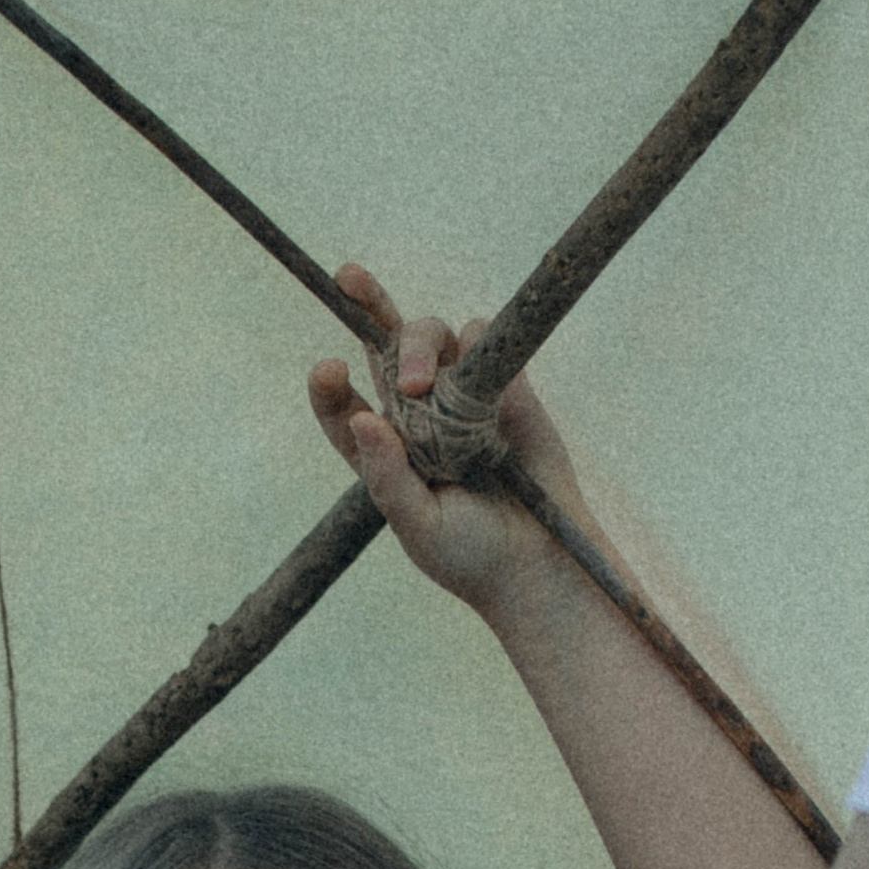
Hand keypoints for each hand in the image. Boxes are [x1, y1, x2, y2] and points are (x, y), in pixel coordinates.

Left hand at [307, 270, 599, 624]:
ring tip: (422, 385)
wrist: (540, 560)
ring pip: (431, 333)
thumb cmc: (469, 554)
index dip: (328, 385)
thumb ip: (388, 477)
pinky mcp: (506, 383)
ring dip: (422, 344)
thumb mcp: (419, 526)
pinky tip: (481, 381)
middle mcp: (414, 413)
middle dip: (370, 308)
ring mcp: (458, 393)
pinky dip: (478, 344)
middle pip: (384, 345)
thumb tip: (361, 418)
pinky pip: (483, 338)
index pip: (341, 406)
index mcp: (381, 449)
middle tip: (369, 311)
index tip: (328, 370)